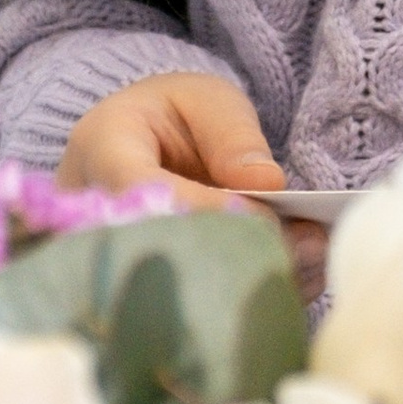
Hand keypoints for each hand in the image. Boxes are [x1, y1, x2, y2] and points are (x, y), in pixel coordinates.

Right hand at [59, 72, 325, 288]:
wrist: (141, 144)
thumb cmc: (173, 116)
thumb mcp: (206, 100)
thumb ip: (232, 134)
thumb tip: (265, 185)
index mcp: (100, 148)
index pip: (141, 189)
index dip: (202, 211)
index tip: (263, 217)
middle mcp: (89, 213)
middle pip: (156, 249)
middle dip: (235, 254)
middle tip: (306, 249)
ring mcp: (107, 258)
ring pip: (171, 286)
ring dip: (248, 279)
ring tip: (314, 261)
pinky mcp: (136, 286)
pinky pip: (188, 303)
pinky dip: (248, 294)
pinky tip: (300, 280)